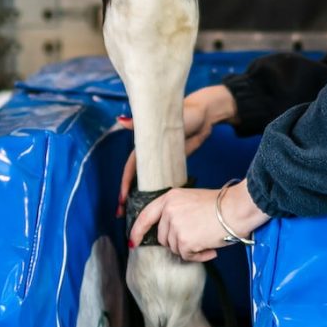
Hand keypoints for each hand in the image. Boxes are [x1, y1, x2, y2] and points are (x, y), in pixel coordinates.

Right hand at [118, 85, 237, 211]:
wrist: (206, 116)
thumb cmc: (184, 112)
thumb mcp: (161, 119)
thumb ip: (140, 123)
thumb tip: (121, 121)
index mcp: (144, 144)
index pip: (130, 167)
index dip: (125, 183)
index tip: (122, 199)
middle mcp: (150, 153)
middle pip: (135, 178)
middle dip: (127, 196)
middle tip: (121, 213)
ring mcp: (161, 159)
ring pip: (147, 181)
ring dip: (140, 197)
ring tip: (136, 214)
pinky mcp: (173, 163)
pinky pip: (162, 180)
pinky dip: (156, 192)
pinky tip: (155, 205)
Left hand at [129, 180, 269, 262]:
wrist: (236, 209)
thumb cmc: (221, 205)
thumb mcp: (191, 199)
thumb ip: (176, 212)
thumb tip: (168, 233)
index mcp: (169, 198)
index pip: (145, 216)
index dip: (137, 231)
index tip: (133, 241)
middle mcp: (169, 211)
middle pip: (163, 237)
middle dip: (176, 242)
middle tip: (196, 236)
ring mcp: (175, 227)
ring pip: (175, 248)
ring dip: (190, 248)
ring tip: (206, 239)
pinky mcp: (184, 241)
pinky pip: (187, 256)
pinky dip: (199, 256)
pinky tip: (210, 247)